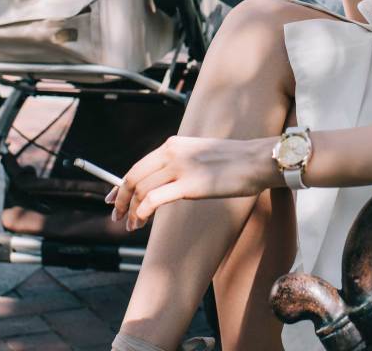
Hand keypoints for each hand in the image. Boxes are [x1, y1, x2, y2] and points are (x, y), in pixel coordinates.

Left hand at [104, 136, 278, 230]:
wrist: (258, 160)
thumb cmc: (236, 162)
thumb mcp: (201, 155)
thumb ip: (182, 164)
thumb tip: (168, 181)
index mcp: (173, 144)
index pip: (138, 166)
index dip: (121, 185)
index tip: (113, 199)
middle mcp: (172, 152)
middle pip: (133, 177)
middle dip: (120, 199)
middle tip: (117, 217)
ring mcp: (179, 167)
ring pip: (141, 190)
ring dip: (131, 211)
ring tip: (132, 226)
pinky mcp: (189, 185)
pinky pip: (154, 199)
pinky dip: (142, 211)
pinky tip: (141, 220)